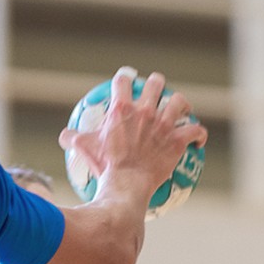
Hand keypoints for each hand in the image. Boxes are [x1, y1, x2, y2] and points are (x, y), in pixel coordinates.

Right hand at [58, 66, 203, 203]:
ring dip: (182, 105)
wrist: (126, 185)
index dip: (125, 78)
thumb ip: (72, 138)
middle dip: (157, 84)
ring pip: (180, 102)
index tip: (127, 80)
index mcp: (121, 109)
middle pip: (156, 84)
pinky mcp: (178, 141)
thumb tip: (64, 135)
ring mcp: (163, 124)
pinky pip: (195, 131)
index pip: (123, 81)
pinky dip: (198, 135)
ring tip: (182, 111)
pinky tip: (199, 141)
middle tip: (157, 91)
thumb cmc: (104, 167)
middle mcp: (145, 111)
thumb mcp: (83, 149)